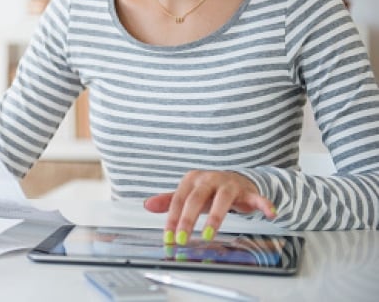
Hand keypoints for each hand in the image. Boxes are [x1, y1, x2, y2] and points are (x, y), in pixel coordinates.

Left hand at [143, 170, 275, 244]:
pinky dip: (263, 204)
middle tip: (182, 238)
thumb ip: (169, 200)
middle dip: (188, 220)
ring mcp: (229, 184)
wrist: (236, 180)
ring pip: (222, 199)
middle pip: (196, 199)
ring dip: (215, 218)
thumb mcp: (188, 194)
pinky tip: (269, 213)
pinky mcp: (247, 190)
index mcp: (192, 180)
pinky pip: (256, 197)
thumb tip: (147, 204)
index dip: (172, 219)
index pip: (178, 200)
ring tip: (208, 235)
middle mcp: (209, 179)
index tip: (168, 238)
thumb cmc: (209, 191)